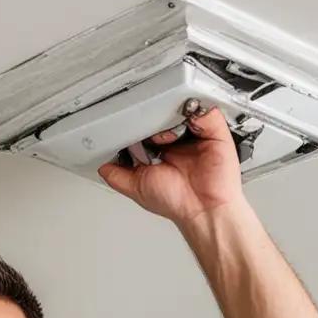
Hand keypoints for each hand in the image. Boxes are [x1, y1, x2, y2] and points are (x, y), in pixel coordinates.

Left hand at [97, 104, 246, 226]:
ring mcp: (198, 135)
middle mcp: (180, 142)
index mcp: (164, 152)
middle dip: (152, 116)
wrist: (203, 209)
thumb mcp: (136, 188)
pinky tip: (183, 129)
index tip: (128, 124)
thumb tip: (101, 167)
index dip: (138, 125)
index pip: (148, 128)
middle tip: (145, 128)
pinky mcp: (215, 131)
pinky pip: (207, 109)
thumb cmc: (177, 202)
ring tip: (164, 136)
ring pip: (183, 108)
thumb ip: (117, 176)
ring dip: (171, 115)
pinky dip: (194, 113)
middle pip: (164, 113)